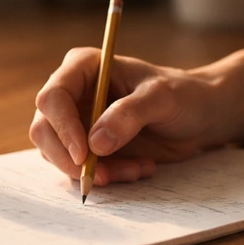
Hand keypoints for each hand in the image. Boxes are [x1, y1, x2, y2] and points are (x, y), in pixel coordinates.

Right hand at [30, 48, 223, 185]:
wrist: (199, 116)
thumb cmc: (182, 95)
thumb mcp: (162, 97)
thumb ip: (130, 114)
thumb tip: (96, 142)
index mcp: (83, 68)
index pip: (53, 97)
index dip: (62, 128)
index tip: (84, 155)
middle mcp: (73, 94)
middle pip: (44, 130)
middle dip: (71, 159)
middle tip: (104, 176)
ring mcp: (77, 122)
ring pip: (59, 155)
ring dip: (95, 171)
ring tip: (138, 168)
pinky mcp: (88, 148)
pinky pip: (81, 170)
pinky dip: (108, 177)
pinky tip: (141, 168)